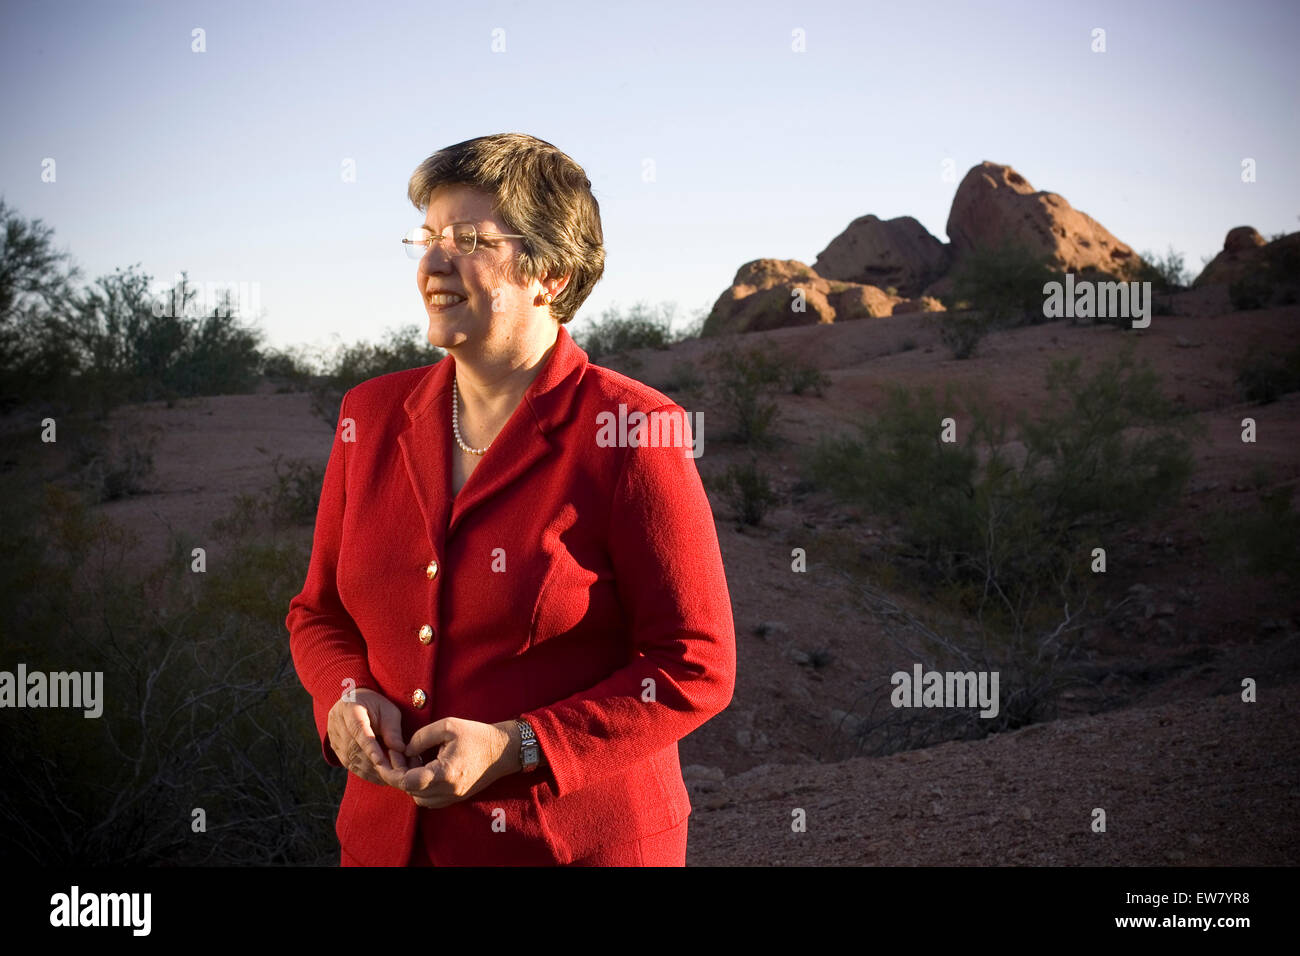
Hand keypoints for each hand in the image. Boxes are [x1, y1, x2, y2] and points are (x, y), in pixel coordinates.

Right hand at [327, 688, 412, 787]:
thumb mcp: (388, 710)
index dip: (369, 748)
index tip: (381, 762)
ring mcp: (333, 736)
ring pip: (350, 759)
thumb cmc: (376, 705)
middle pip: (354, 748)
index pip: (358, 730)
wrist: (356, 701)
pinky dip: (364, 773)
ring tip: (388, 778)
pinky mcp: (335, 748)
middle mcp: (337, 723)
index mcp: (350, 708)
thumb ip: (392, 729)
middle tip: (392, 775)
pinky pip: (349, 764)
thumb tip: (400, 749)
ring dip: (370, 771)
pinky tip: (378, 778)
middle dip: (373, 764)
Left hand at [398, 717, 515, 808]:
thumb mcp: (447, 726)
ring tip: (416, 763)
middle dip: (400, 776)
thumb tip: (405, 751)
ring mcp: (453, 797)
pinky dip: (423, 788)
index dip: (392, 773)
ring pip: (420, 799)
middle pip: (411, 792)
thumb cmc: (476, 735)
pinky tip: (426, 770)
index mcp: (445, 772)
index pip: (408, 782)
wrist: (503, 750)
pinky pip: (431, 800)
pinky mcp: (457, 798)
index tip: (384, 762)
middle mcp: (448, 790)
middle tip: (401, 756)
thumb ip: (421, 737)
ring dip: (411, 784)